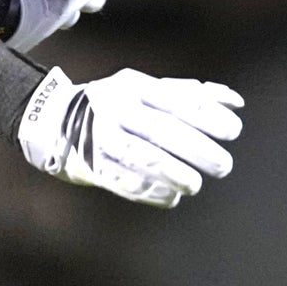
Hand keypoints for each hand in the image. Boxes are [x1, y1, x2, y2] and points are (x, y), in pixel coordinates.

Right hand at [15, 67, 243, 207]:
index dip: (207, 115)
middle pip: (161, 130)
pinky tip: (171, 197)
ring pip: (141, 157)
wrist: (51, 120)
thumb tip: (234, 101)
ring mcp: (101, 138)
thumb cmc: (114, 103)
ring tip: (196, 185)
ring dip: (173, 174)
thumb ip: (190, 93)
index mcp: (134, 87)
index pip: (176, 100)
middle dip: (196, 149)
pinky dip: (150, 192)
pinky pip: (123, 182)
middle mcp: (117, 110)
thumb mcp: (146, 88)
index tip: (234, 130)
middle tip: (223, 165)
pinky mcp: (91, 166)